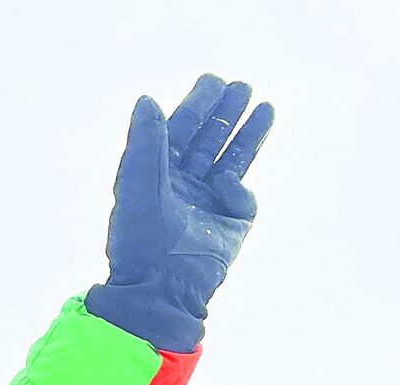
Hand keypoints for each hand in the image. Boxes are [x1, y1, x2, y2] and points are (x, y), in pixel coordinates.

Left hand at [85, 75, 273, 352]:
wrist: (161, 288)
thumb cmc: (139, 239)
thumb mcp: (137, 183)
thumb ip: (146, 141)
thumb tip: (147, 100)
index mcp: (155, 177)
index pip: (179, 134)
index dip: (195, 107)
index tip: (212, 81)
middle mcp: (181, 189)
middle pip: (208, 142)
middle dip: (224, 114)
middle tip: (240, 87)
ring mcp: (208, 206)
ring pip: (231, 161)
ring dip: (246, 133)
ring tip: (263, 105)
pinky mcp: (231, 226)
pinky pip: (242, 197)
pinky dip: (236, 188)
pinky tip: (226, 187)